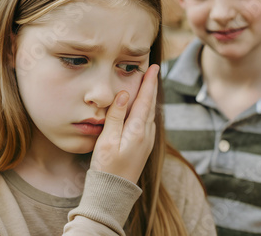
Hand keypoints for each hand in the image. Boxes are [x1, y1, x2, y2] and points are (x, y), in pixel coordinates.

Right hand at [90, 64, 158, 182]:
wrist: (113, 193)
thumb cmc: (106, 167)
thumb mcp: (107, 140)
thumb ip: (116, 116)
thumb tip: (125, 94)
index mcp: (138, 130)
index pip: (145, 100)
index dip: (149, 82)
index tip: (153, 67)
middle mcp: (146, 134)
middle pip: (151, 104)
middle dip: (152, 86)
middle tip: (152, 70)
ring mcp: (146, 141)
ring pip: (150, 113)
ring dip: (150, 97)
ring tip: (149, 84)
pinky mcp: (143, 147)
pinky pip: (147, 121)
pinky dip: (146, 109)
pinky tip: (142, 107)